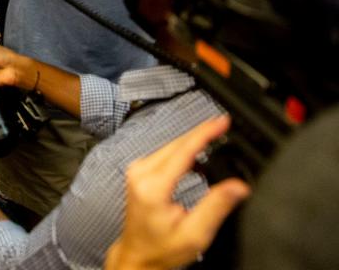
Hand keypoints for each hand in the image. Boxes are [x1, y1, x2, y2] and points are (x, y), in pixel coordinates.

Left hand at [105, 115, 250, 269]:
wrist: (138, 255)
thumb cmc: (162, 248)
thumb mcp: (195, 233)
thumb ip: (216, 206)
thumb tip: (239, 186)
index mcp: (153, 186)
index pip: (183, 150)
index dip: (205, 132)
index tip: (222, 121)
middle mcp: (140, 173)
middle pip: (176, 143)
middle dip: (202, 132)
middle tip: (225, 125)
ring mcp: (137, 170)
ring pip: (171, 146)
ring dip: (193, 141)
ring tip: (216, 136)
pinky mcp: (138, 171)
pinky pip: (165, 153)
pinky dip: (183, 150)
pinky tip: (198, 154)